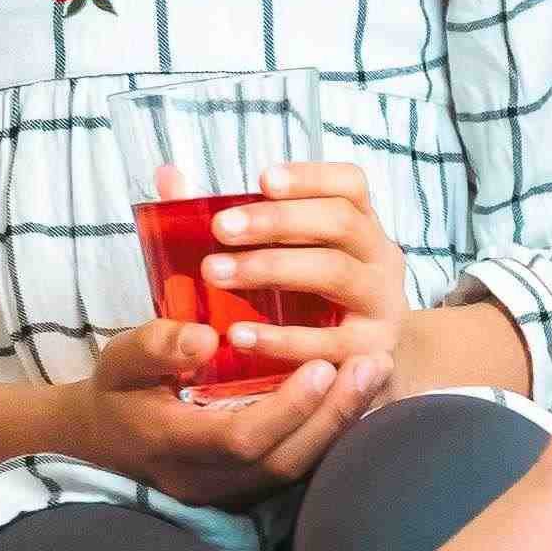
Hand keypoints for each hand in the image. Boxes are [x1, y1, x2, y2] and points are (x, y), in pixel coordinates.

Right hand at [61, 319, 385, 506]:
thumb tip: (205, 339)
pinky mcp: (249, 491)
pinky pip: (298, 467)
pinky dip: (331, 433)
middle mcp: (206, 481)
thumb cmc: (118, 393)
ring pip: (297, 469)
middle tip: (371, 363)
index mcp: (172, 446)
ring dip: (341, 423)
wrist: (105, 444)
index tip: (322, 366)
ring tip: (375, 372)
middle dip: (332, 415)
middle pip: (283, 461)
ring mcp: (230, 494)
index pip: (240, 439)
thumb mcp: (119, 361)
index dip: (286, 408)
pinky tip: (359, 395)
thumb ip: (156, 347)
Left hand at [194, 160, 413, 381]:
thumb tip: (168, 177)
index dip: (310, 177)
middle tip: (220, 227)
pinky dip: (282, 338)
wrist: (352, 373)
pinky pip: (328, 342)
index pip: (349, 185)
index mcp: (362, 226)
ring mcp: (383, 305)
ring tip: (216, 272)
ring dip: (273, 267)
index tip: (261, 180)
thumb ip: (227, 221)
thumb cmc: (305, 305)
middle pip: (340, 221)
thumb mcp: (278, 259)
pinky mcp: (371, 353)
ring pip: (335, 271)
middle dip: (277, 220)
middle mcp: (381, 258)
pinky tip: (239, 335)